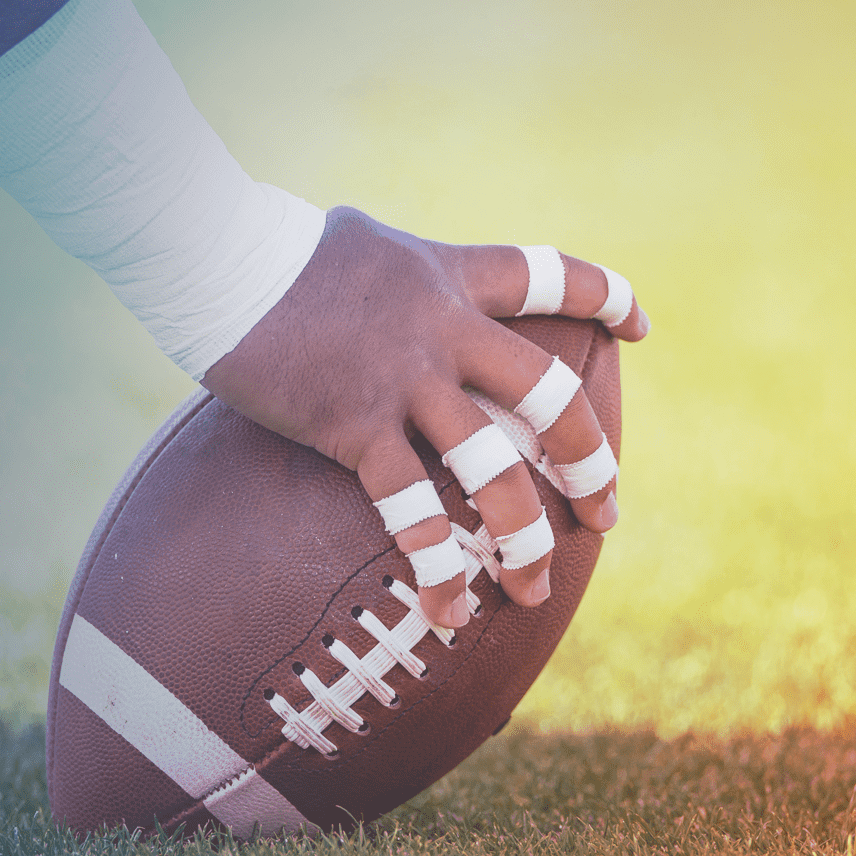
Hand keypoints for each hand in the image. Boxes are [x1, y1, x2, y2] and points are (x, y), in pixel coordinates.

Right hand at [201, 207, 649, 628]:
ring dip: (524, 536)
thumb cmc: (276, 247)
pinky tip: (448, 611)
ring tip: (533, 588)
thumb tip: (404, 280)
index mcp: (452, 276)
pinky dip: (436, 566)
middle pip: (549, 396)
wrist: (216, 256)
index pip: (551, 276)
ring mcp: (405, 380)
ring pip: (494, 468)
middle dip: (588, 462)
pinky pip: (410, 508)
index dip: (607, 297)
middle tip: (606, 513)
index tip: (639, 327)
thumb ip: (404, 272)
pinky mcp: (355, 425)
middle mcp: (445, 329)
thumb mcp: (364, 244)